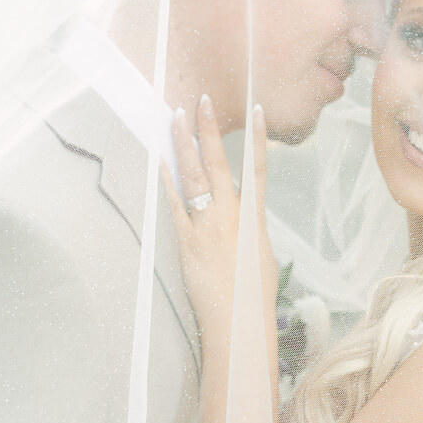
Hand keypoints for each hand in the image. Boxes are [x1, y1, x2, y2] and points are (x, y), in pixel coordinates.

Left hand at [163, 96, 276, 343]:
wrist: (238, 320)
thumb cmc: (254, 295)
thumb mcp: (262, 257)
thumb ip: (251, 231)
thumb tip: (244, 220)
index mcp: (253, 219)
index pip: (258, 169)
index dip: (258, 138)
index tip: (256, 110)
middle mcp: (230, 216)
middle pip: (219, 164)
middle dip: (210, 130)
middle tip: (202, 101)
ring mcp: (206, 226)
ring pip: (194, 177)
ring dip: (184, 146)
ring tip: (177, 118)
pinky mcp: (186, 241)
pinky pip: (174, 205)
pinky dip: (167, 181)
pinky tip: (160, 159)